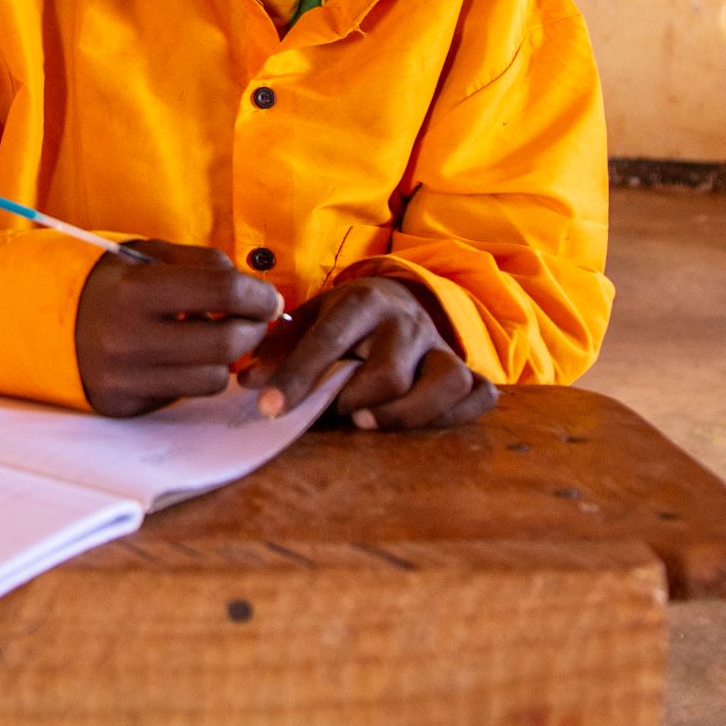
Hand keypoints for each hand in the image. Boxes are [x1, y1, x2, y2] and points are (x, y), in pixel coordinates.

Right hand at [74, 241, 285, 417]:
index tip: (267, 298)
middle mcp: (129, 337)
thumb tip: (254, 290)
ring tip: (218, 339)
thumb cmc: (112, 283)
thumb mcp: (147, 255)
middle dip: (254, 331)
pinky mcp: (128, 404)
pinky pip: (186, 395)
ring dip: (227, 360)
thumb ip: (202, 264)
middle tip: (256, 321)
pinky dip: (197, 375)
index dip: (258, 295)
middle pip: (225, 343)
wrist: (48, 322)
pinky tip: (187, 357)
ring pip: (213, 379)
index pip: (221, 290)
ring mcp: (127, 377)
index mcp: (135, 290)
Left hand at [239, 276, 497, 430]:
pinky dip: (457, 415)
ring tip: (369, 422)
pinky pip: (478, 394)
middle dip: (354, 400)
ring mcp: (441, 345)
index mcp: (363, 301)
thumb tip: (247, 382)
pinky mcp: (465, 369)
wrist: (396, 299)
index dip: (298, 376)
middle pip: (389, 372)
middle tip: (333, 411)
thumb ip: (278, 349)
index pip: (330, 339)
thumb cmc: (345, 320)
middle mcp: (408, 321)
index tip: (270, 408)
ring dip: (406, 413)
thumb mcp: (309, 321)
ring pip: (445, 382)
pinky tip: (422, 426)